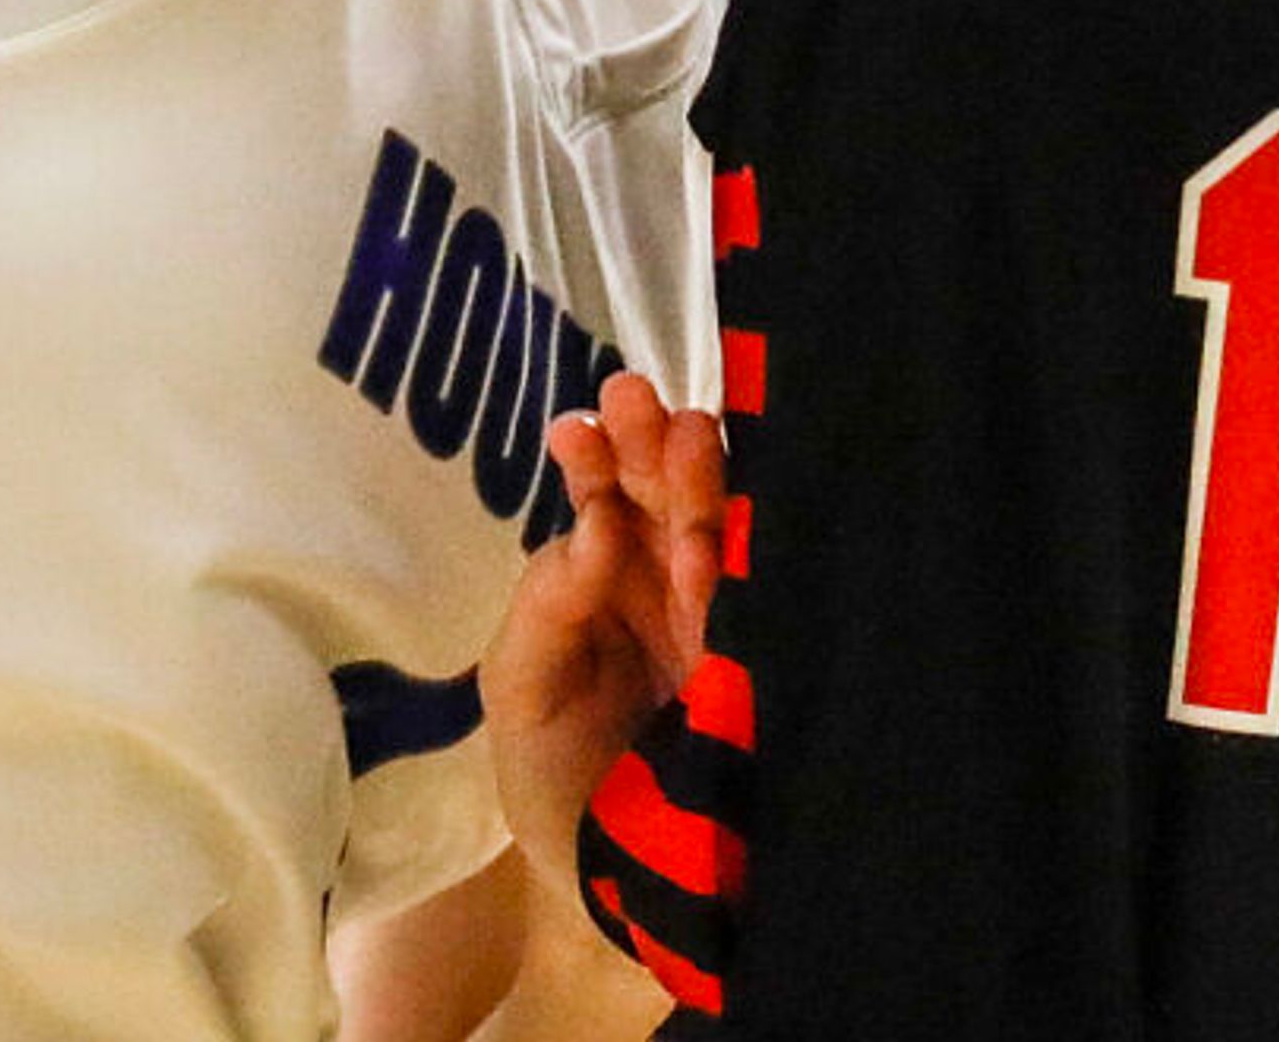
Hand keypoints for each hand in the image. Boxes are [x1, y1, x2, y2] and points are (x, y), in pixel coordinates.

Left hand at [482, 376, 728, 912]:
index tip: (577, 429)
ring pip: (714, 524)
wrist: (611, 878)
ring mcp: (716, 612)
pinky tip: (707, 547)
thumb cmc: (552, 770)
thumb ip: (546, 606)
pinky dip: (730, 568)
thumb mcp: (520, 687)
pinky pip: (751, 596)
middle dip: (649, 442)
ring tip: (684, 438)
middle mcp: (663, 575)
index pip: (602, 495)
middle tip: (634, 399)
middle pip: (662, 492)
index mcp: (602, 569)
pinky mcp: (758, 655)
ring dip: (698, 482)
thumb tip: (595, 524)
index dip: (594, 457)